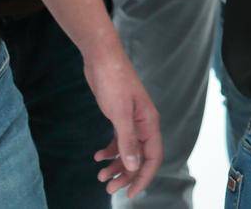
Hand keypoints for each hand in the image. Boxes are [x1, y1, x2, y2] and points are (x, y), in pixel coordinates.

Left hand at [85, 40, 161, 195]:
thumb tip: (134, 165)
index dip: (143, 177)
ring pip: (129, 150)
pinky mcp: (119, 116)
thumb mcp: (119, 113)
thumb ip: (128, 140)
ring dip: (117, 165)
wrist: (102, 58)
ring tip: (101, 176)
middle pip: (141, 156)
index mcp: (149, 123)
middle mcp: (144, 124)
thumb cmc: (114, 81)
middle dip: (127, 174)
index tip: (130, 193)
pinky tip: (97, 156)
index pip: (153, 156)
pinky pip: (119, 140)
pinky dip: (109, 151)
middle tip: (108, 187)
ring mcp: (132, 120)